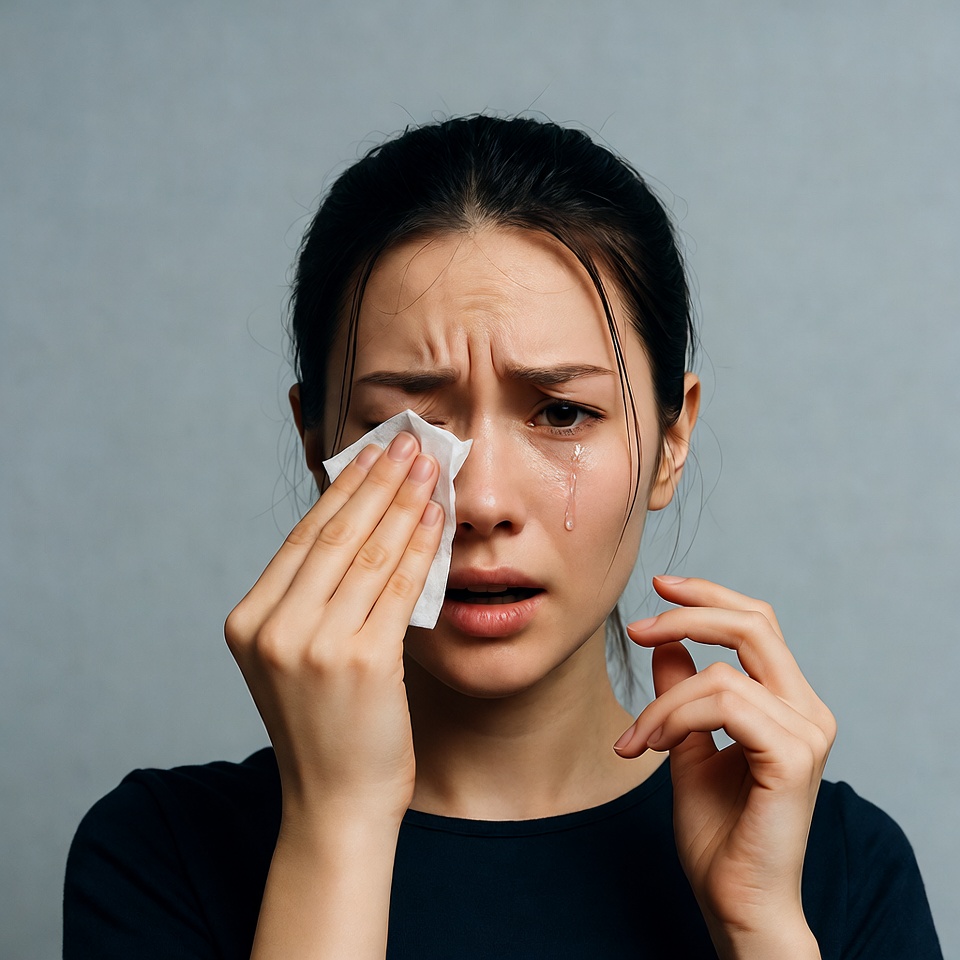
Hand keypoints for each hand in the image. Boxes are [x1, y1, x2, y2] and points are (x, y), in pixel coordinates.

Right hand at [224, 432, 443, 828]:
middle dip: (378, 482)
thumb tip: (356, 521)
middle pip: (334, 534)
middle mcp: (272, 628)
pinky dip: (420, 547)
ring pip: (368, 553)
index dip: (344, 489)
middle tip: (408, 443)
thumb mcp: (298, 656)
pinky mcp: (359, 662)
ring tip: (428, 468)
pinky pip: (398, 587)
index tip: (372, 453)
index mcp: (249, 620)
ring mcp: (312, 645)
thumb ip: (313, 596)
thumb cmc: (326, 727)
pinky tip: (437, 518)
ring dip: (404, 503)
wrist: (336, 804)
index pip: (303, 537)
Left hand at [615, 576, 834, 955]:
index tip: (660, 588)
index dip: (709, 597)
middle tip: (638, 626)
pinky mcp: (792, 757)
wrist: (737, 902)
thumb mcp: (687, 744)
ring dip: (664, 702)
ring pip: (721, 673)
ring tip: (637, 739)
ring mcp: (806, 733)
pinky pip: (724, 704)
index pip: (757, 624)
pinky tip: (652, 747)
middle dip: (690, 612)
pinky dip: (676, 717)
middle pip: (753, 624)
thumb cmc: (717, 833)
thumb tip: (666, 643)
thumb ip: (682, 693)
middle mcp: (807, 711)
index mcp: (789, 704)